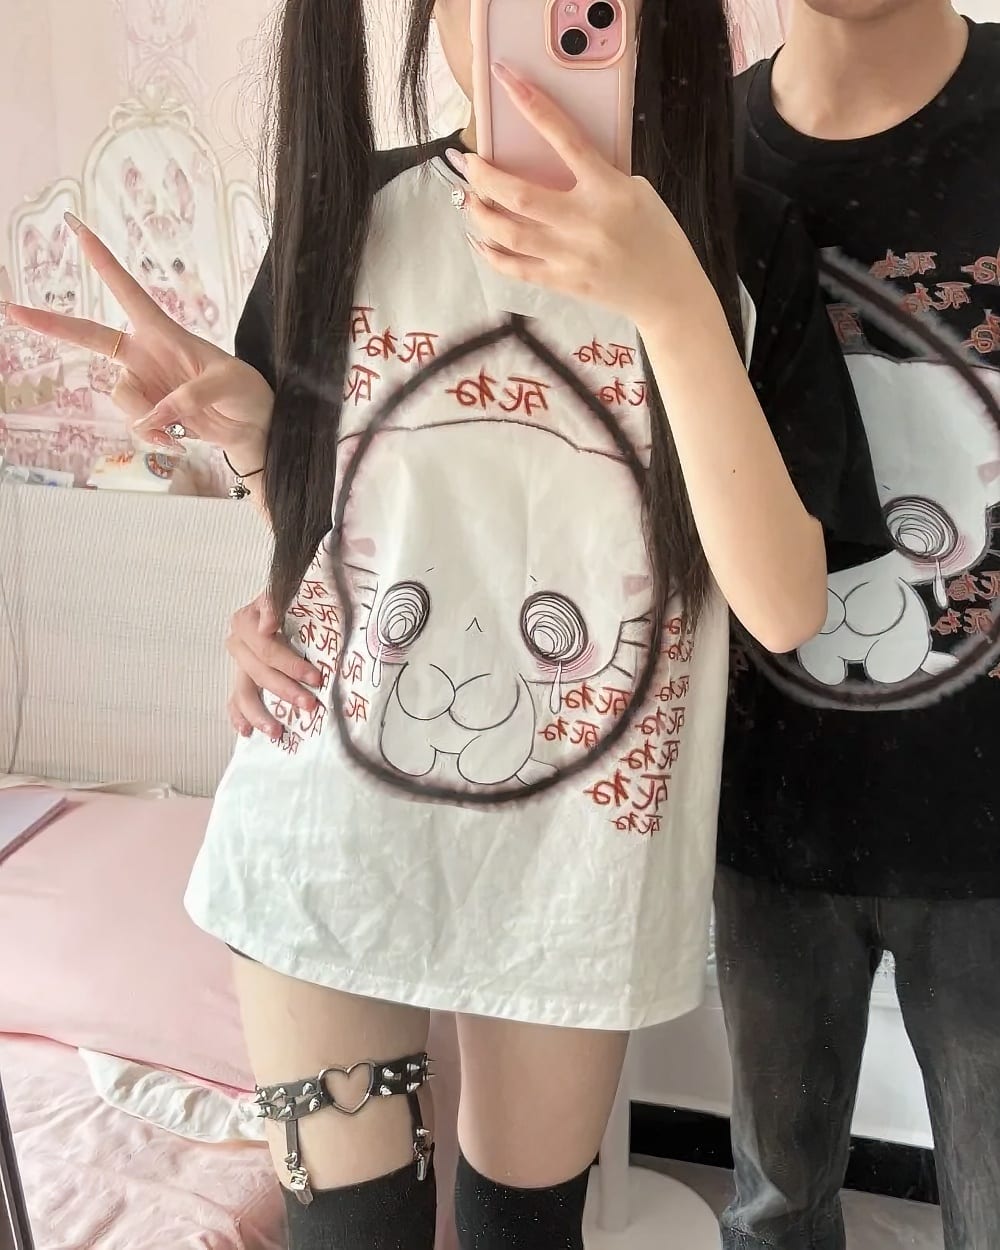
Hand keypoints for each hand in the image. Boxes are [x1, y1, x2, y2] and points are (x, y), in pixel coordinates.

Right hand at [2, 214, 272, 464]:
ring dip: (145, 418)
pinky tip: (178, 441)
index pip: (128, 292)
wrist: (252, 427)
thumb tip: (153, 417)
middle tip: (12, 309)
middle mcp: (145, 354)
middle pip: (89, 336)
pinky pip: (134, 424)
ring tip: (180, 430)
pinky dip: (153, 436)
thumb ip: (190, 397)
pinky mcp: (147, 411)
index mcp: (164, 332)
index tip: (77, 228)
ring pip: (119, 397)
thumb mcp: (230, 385)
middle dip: (51, 324)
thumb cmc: (247, 394)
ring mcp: (144, 383)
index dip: (103, 262)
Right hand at [226, 593, 322, 737]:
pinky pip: (234, 700)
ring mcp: (237, 662)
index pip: (267, 647)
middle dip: (285, 690)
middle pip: (258, 672)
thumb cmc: (295, 599)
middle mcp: (238, 642)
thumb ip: (277, 601)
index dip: (291, 664)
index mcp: (247, 620)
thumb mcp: (291, 593)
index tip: (316, 677)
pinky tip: (247, 733)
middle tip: (310, 705)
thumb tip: (267, 624)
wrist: (289, 602)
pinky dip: (239, 717)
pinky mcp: (240, 678)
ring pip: (242, 691)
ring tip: (276, 731)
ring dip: (259, 714)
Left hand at [453, 63, 708, 332]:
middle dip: (485, 177)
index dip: (534, 107)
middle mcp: (585, 222)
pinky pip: (516, 268)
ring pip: (509, 234)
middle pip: (520, 195)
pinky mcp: (563, 282)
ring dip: (480, 214)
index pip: (566, 138)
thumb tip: (552, 162)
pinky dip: (492, 254)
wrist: (668, 292)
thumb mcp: (636, 191)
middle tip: (469, 164)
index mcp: (609, 189)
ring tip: (469, 200)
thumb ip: (597, 175)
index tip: (508, 81)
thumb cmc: (655, 235)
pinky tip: (480, 239)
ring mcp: (571, 256)